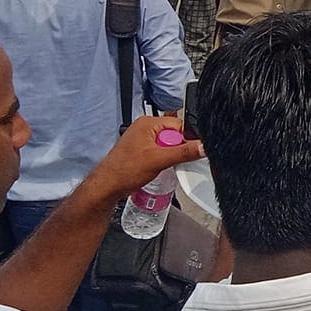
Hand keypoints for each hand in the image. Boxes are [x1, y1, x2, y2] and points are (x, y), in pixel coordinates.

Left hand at [80, 114, 201, 204]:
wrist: (107, 187)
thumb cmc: (123, 170)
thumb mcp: (159, 160)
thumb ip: (184, 152)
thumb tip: (203, 146)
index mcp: (148, 123)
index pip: (179, 125)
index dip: (185, 139)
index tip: (185, 152)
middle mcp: (145, 129)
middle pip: (175, 136)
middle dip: (176, 150)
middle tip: (166, 161)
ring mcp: (143, 140)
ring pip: (169, 146)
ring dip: (169, 158)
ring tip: (158, 166)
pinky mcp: (143, 152)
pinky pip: (161, 153)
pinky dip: (163, 162)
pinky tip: (156, 169)